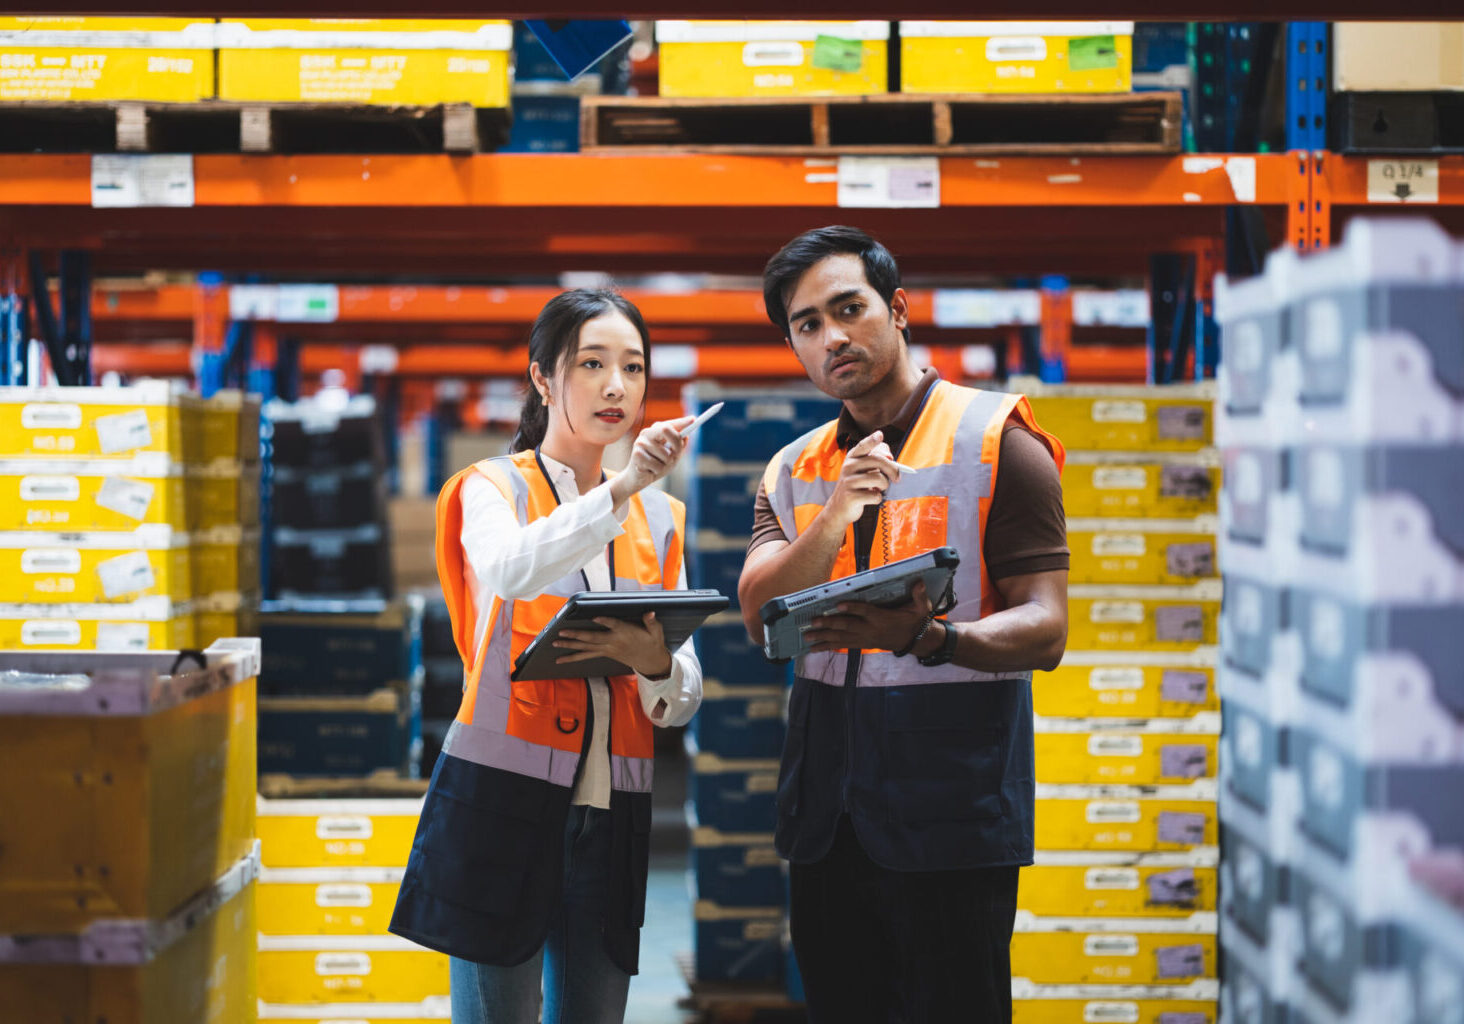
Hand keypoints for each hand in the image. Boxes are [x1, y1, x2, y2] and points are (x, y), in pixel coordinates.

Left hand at [553, 611, 672, 677]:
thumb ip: (651, 622)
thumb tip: (650, 612)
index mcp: (626, 633)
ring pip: (586, 647)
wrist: (650, 661)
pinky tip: (561, 660)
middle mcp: (614, 642)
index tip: (596, 617)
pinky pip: (587, 656)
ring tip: (556, 643)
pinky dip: (573, 657)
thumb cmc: (652, 643)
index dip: (606, 621)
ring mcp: (608, 649)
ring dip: (570, 645)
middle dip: (577, 634)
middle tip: (562, 632)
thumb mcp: (656, 632)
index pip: (614, 625)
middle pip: (593, 638)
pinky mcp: (605, 653)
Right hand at [612, 416, 693, 505]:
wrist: (639, 478)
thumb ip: (679, 446)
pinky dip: (657, 471)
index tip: (694, 419)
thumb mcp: (672, 456)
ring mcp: (640, 443)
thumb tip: (686, 436)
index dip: (682, 421)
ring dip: (666, 464)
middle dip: (676, 443)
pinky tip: (649, 470)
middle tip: (677, 454)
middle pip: (666, 429)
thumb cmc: (656, 464)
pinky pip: (657, 465)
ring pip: (665, 454)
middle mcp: (647, 433)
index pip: (671, 424)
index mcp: (656, 431)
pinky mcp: (636, 455)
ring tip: (657, 466)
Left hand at [802, 580, 933, 653]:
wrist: (914, 641)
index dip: (852, 608)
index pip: (865, 612)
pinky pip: (842, 646)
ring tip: (807, 637)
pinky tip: (814, 648)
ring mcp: (864, 639)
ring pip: (841, 638)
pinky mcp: (861, 644)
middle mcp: (870, 630)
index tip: (838, 605)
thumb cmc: (914, 620)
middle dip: (829, 624)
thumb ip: (919, 596)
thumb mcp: (921, 608)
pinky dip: (828, 647)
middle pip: (847, 626)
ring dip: (823, 638)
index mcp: (882, 618)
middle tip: (813, 622)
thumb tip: (920, 583)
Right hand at [824, 430, 903, 528]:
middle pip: (878, 461)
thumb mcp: (862, 471)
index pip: (863, 446)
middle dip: (893, 470)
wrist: (839, 508)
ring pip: (879, 479)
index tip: (879, 435)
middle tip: (897, 478)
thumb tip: (890, 456)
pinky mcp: (851, 496)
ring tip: (878, 489)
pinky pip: (875, 495)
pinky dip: (877, 498)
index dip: (872, 440)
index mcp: (852, 458)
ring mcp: (848, 481)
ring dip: (884, 486)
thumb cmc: (857, 486)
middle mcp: (848, 467)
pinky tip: (870, 499)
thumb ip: (876, 460)